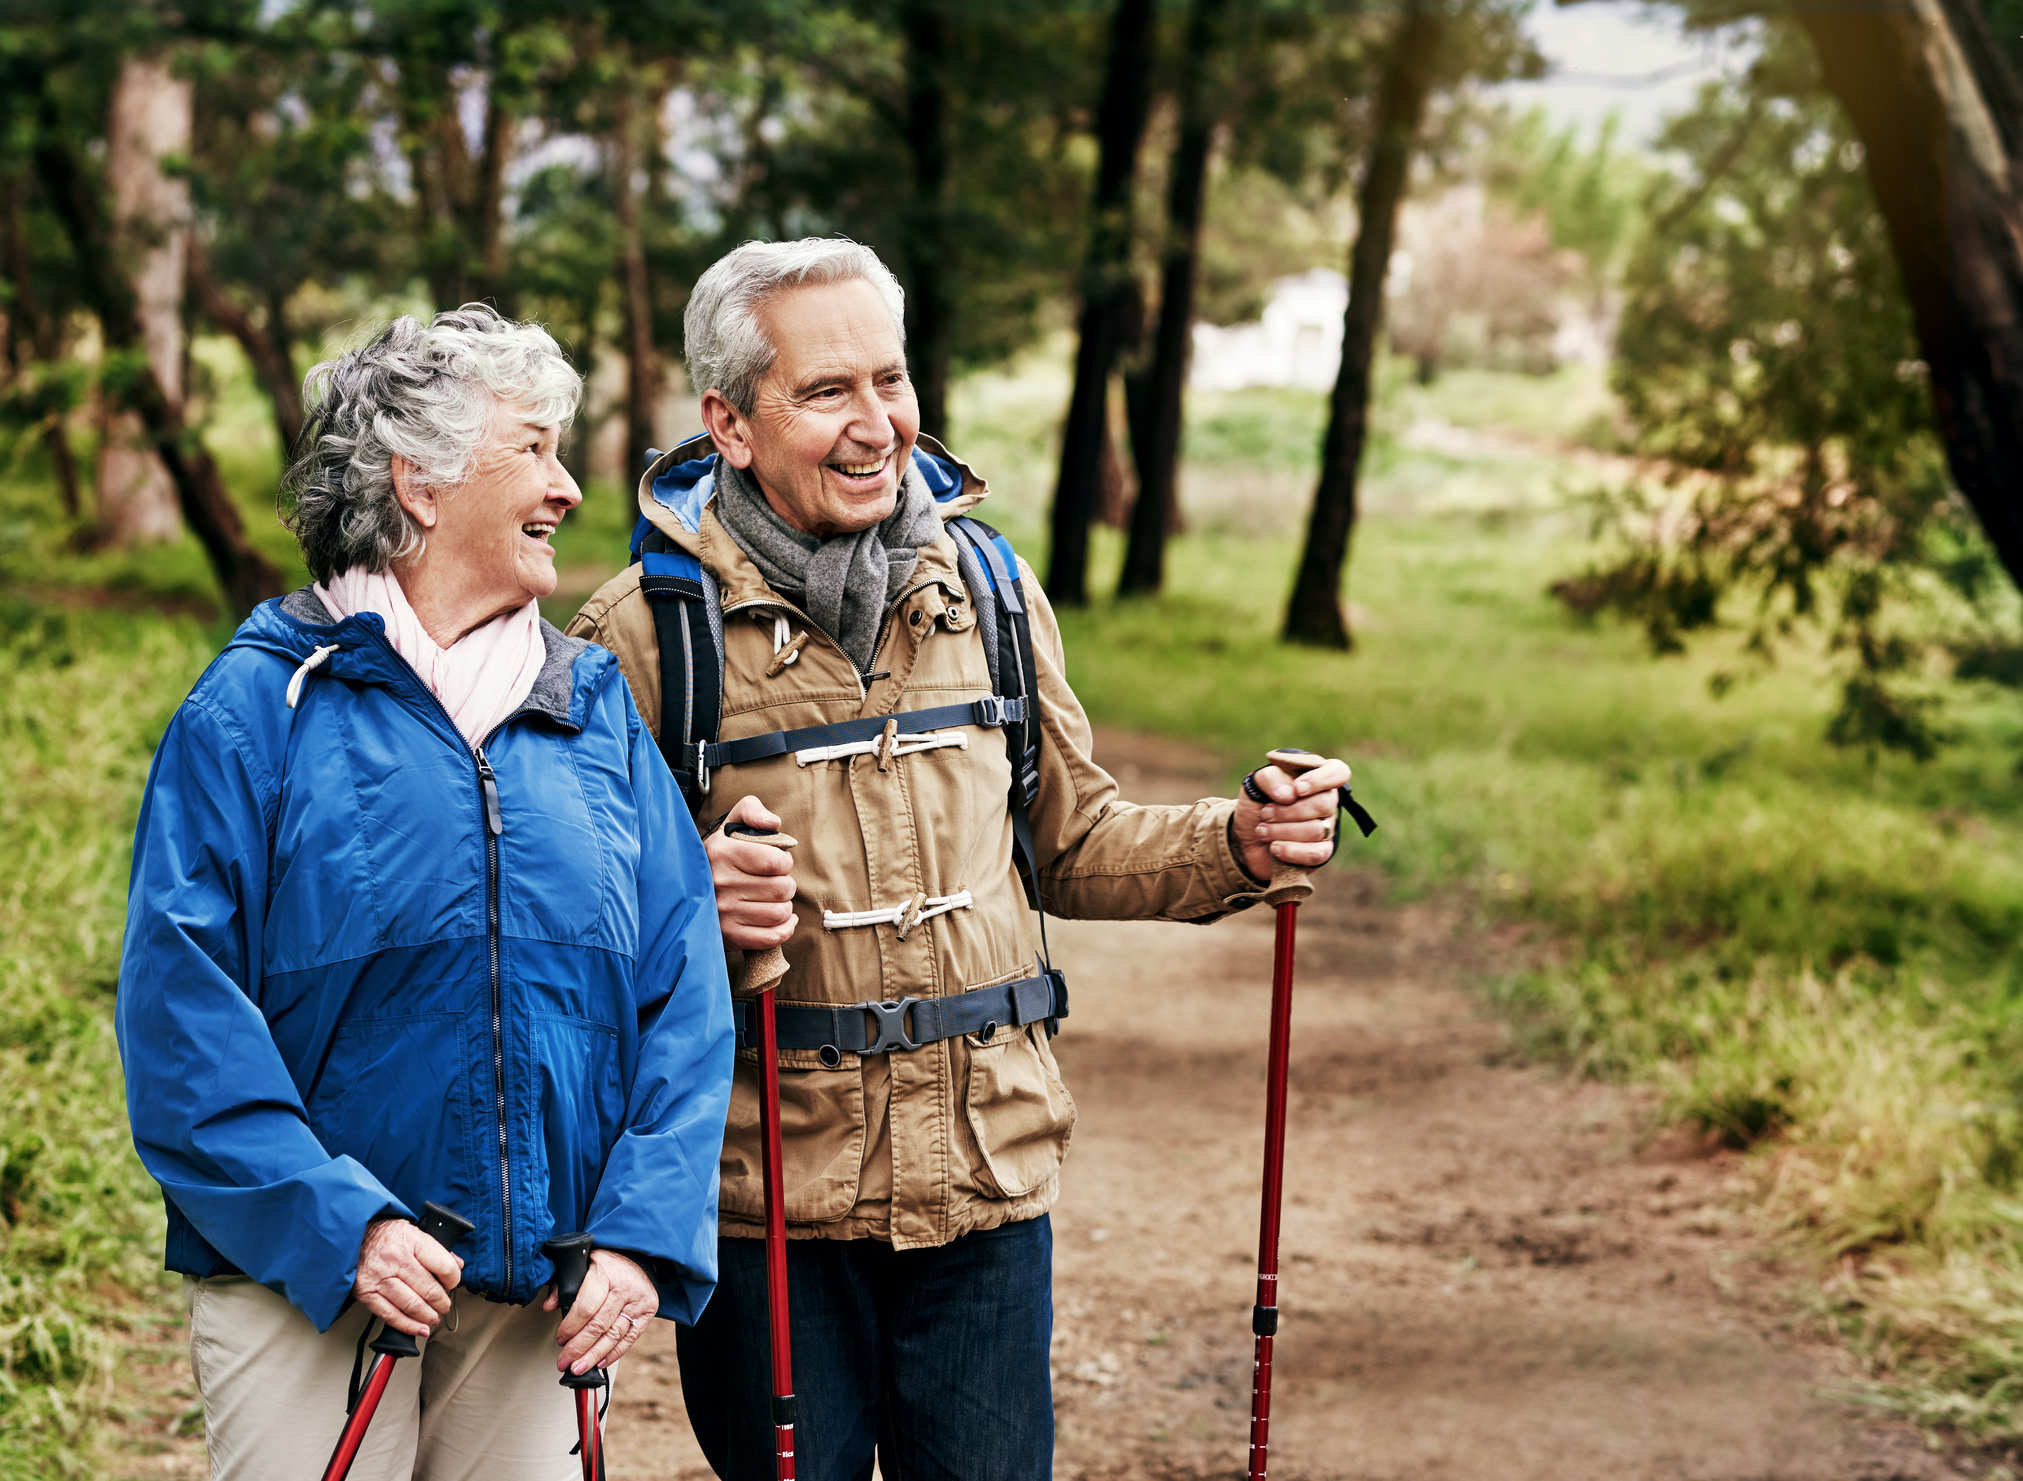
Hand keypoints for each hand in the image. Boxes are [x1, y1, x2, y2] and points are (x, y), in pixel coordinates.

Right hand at [353, 1216, 463, 1337]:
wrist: (351, 1235)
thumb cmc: (385, 1234)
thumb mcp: (413, 1231)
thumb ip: (436, 1249)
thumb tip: (457, 1266)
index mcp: (410, 1240)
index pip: (443, 1265)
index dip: (453, 1279)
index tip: (453, 1283)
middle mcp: (394, 1259)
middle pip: (428, 1289)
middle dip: (441, 1302)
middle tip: (444, 1305)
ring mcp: (379, 1277)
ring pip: (411, 1304)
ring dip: (428, 1315)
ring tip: (434, 1317)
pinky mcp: (366, 1293)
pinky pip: (390, 1315)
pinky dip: (407, 1325)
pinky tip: (419, 1328)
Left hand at [544, 1248, 657, 1373]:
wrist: (638, 1256)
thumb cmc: (606, 1263)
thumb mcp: (582, 1265)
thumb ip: (563, 1286)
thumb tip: (548, 1306)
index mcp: (605, 1273)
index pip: (586, 1307)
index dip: (570, 1328)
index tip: (560, 1339)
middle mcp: (625, 1288)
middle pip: (599, 1326)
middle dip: (579, 1348)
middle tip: (565, 1362)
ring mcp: (639, 1301)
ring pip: (614, 1335)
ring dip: (594, 1356)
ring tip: (579, 1368)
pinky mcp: (648, 1311)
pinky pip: (630, 1339)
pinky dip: (614, 1354)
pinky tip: (599, 1362)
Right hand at [706, 795, 797, 951]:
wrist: (688, 888)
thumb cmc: (720, 854)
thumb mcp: (730, 823)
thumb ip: (752, 811)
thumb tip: (773, 823)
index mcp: (722, 853)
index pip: (776, 862)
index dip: (784, 861)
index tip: (776, 862)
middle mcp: (720, 883)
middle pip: (782, 888)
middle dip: (786, 883)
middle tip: (774, 881)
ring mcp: (722, 912)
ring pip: (779, 912)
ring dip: (784, 905)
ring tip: (772, 898)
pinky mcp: (727, 935)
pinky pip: (771, 937)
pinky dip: (785, 929)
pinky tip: (782, 918)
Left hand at [1232, 754, 1351, 882]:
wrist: (1246, 838)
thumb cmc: (1257, 805)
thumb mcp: (1256, 784)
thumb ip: (1270, 779)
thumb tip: (1289, 795)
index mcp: (1316, 777)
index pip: (1338, 772)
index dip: (1321, 780)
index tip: (1297, 789)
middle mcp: (1326, 802)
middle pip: (1324, 804)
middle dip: (1289, 811)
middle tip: (1265, 813)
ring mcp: (1327, 828)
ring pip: (1317, 830)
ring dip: (1283, 831)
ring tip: (1262, 830)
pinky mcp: (1321, 852)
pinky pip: (1317, 853)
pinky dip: (1292, 851)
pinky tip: (1274, 848)